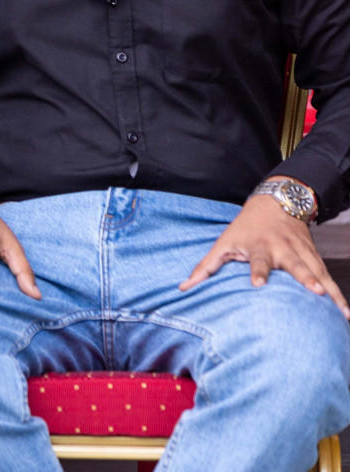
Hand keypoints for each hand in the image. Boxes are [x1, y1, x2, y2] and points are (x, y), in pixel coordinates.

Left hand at [180, 192, 349, 317]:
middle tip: (314, 292)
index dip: (258, 271)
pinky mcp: (315, 257)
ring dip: (330, 291)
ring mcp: (302, 252)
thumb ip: (205, 267)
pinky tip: (346, 313)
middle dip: (305, 278)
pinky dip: (338, 294)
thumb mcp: (224, 243)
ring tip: (341, 313)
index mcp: (259, 246)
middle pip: (296, 265)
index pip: (258, 260)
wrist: (275, 203)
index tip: (258, 284)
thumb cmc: (244, 229)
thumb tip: (182, 287)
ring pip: (319, 273)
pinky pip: (329, 277)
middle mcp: (284, 249)